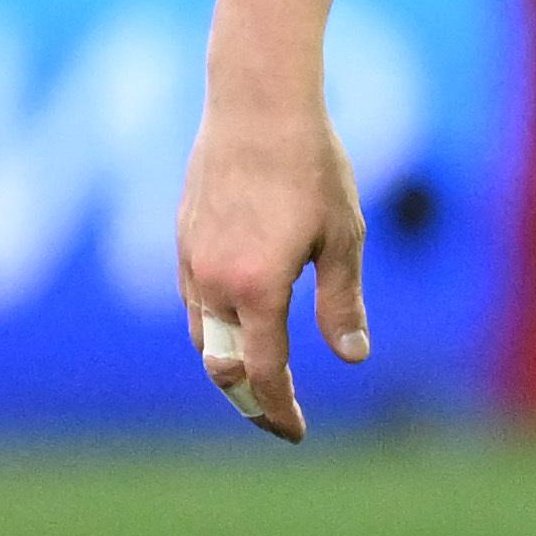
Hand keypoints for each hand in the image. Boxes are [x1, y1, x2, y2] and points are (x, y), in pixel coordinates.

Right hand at [171, 91, 367, 445]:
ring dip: (229, 366)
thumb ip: (342, 303)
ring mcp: (192, 260)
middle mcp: (214, 282)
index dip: (279, 410)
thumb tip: (352, 359)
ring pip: (203, 337)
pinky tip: (242, 321)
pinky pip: (194, 303)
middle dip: (250, 401)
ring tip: (263, 375)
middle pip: (221, 368)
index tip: (298, 433)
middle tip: (281, 416)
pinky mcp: (183, 238)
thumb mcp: (343, 238)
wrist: (256, 103)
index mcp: (256, 288)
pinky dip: (216, 328)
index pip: (262, 374)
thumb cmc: (311, 166)